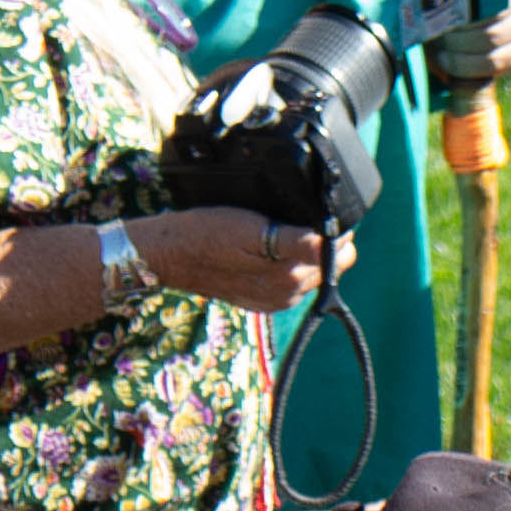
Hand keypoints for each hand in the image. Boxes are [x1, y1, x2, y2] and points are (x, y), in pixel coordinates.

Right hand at [133, 207, 336, 316]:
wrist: (169, 255)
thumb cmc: (207, 233)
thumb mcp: (254, 228)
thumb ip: (299, 241)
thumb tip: (335, 240)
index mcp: (290, 278)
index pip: (341, 251)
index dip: (336, 226)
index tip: (319, 208)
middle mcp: (287, 295)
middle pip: (333, 264)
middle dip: (325, 240)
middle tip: (299, 217)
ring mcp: (276, 301)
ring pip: (315, 272)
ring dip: (309, 251)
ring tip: (284, 230)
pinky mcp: (264, 302)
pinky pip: (294, 281)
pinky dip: (291, 263)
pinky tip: (273, 248)